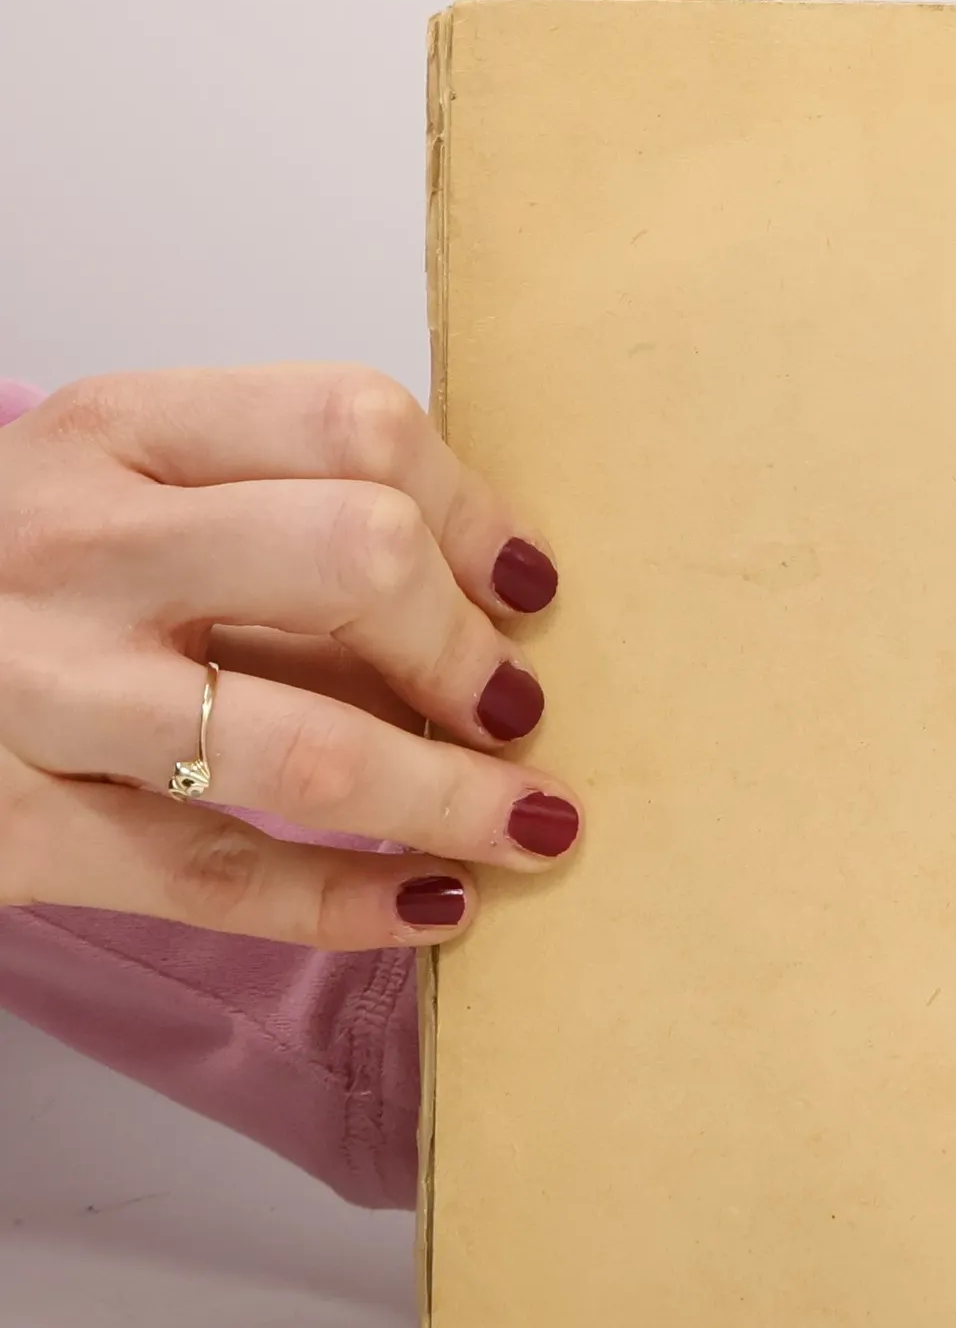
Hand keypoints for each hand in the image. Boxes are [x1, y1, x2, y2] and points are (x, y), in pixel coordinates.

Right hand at [0, 365, 579, 946]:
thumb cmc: (19, 581)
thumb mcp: (123, 501)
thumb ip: (279, 528)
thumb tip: (496, 611)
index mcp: (116, 431)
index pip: (351, 422)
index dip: (474, 511)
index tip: (526, 587)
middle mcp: (77, 546)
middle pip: (356, 558)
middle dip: (467, 647)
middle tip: (513, 708)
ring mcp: (40, 690)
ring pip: (308, 746)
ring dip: (452, 797)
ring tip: (531, 822)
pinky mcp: (18, 828)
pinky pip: (222, 878)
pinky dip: (351, 902)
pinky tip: (437, 904)